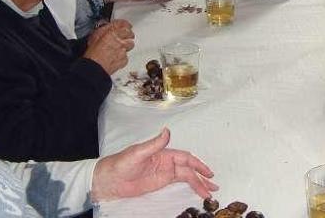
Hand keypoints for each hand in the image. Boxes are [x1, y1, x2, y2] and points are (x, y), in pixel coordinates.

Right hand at [84, 20, 133, 73]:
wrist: (94, 67)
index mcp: (112, 33)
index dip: (126, 24)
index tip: (127, 25)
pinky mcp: (124, 59)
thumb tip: (108, 26)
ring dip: (126, 45)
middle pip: (130, 34)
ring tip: (119, 48)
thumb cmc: (92, 54)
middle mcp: (119, 41)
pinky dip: (123, 56)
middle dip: (128, 35)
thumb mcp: (94, 36)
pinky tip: (116, 57)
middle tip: (125, 36)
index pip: (124, 24)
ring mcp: (123, 50)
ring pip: (130, 45)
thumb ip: (104, 30)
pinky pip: (127, 55)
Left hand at [91, 128, 218, 201]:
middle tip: (214, 186)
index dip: (197, 164)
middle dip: (202, 176)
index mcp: (163, 152)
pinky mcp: (160, 183)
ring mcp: (164, 173)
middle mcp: (166, 162)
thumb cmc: (121, 164)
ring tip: (210, 193)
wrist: (110, 180)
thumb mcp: (137, 153)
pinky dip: (190, 187)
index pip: (185, 157)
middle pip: (189, 169)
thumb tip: (167, 131)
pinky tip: (197, 191)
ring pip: (186, 177)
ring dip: (198, 184)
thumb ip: (154, 144)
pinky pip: (179, 184)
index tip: (208, 173)